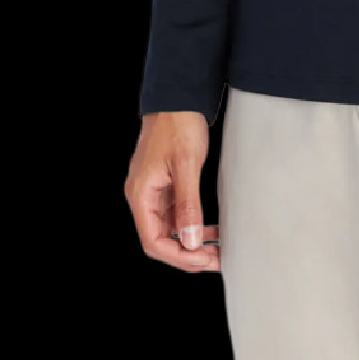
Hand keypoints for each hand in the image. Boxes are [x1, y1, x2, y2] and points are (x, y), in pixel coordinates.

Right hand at [124, 111, 220, 272]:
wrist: (178, 99)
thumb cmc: (178, 125)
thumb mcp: (186, 165)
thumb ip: (187, 204)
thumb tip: (190, 241)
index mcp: (141, 195)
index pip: (153, 242)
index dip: (179, 256)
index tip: (205, 260)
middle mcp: (143, 197)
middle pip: (160, 240)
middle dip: (188, 254)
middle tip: (216, 260)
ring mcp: (154, 192)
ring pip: (169, 230)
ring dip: (191, 243)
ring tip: (217, 250)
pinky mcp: (165, 187)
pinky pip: (175, 216)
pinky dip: (192, 226)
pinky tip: (210, 230)